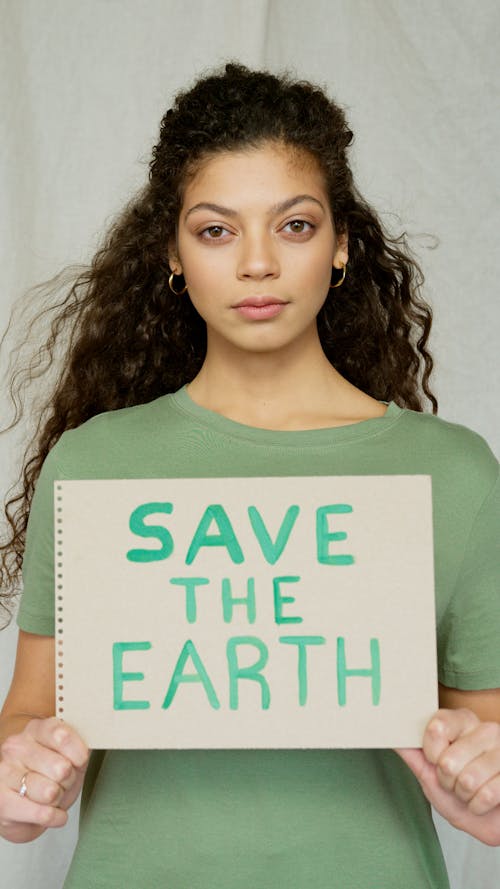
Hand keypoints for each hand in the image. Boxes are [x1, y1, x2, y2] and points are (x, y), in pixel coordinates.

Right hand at [0, 716, 88, 843]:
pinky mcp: (2, 802)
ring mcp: (5, 773)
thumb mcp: (67, 757)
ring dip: (58, 799)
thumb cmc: (47, 777)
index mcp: (35, 730)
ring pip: (50, 792)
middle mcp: (16, 747)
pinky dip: (55, 817)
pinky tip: (53, 813)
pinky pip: (43, 814)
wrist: (20, 806)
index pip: (62, 736)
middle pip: (61, 768)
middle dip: (68, 781)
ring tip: (51, 796)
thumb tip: (88, 748)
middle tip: (61, 782)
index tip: (80, 761)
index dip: (79, 753)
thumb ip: (79, 749)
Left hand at [397, 708, 499, 845]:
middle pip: (449, 760)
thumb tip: (387, 733)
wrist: (488, 819)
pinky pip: (487, 795)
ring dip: (464, 795)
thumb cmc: (457, 794)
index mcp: (461, 721)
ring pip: (468, 780)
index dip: (431, 753)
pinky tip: (484, 800)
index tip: (435, 760)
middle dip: (447, 781)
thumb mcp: (428, 773)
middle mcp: (485, 729)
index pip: (436, 728)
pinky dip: (479, 806)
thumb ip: (412, 753)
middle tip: (456, 781)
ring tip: (471, 790)